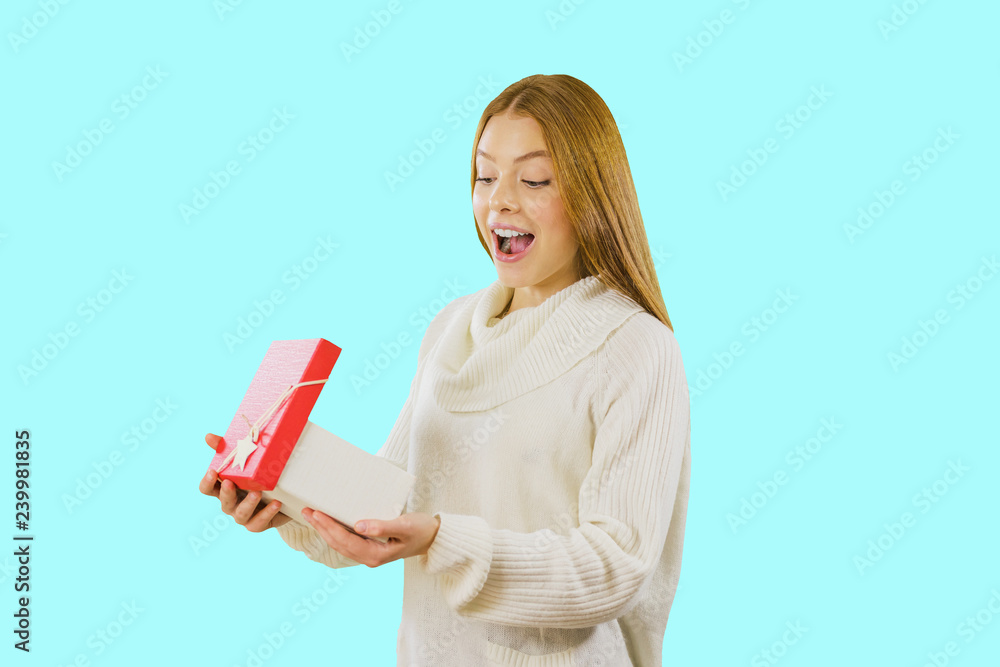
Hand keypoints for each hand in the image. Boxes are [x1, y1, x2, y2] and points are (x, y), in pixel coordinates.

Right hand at [198, 433, 291, 531]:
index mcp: (224, 488)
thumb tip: (209, 436)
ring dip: (248, 504)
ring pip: (241, 514)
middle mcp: (231, 503)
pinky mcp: (258, 524)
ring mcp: (244, 516)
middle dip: (226, 493)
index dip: (207, 481)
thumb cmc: (257, 478)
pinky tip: (276, 503)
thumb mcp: (245, 462)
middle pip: (223, 502)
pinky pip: (259, 522)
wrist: (282, 499)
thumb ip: (227, 450)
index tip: (212, 471)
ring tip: (257, 493)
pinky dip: (267, 513)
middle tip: (230, 483)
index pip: (207, 488)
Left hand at [302, 507, 440, 567]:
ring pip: (341, 543)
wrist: (434, 538)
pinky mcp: (370, 547)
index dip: (329, 527)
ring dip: (325, 530)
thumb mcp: (405, 526)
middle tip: (306, 511)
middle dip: (321, 527)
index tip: (316, 513)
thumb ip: (382, 526)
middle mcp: (369, 557)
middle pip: (338, 543)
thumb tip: (359, 525)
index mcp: (375, 555)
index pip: (345, 541)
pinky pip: (347, 540)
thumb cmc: (422, 530)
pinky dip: (335, 531)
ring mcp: (369, 554)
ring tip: (312, 515)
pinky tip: (329, 522)